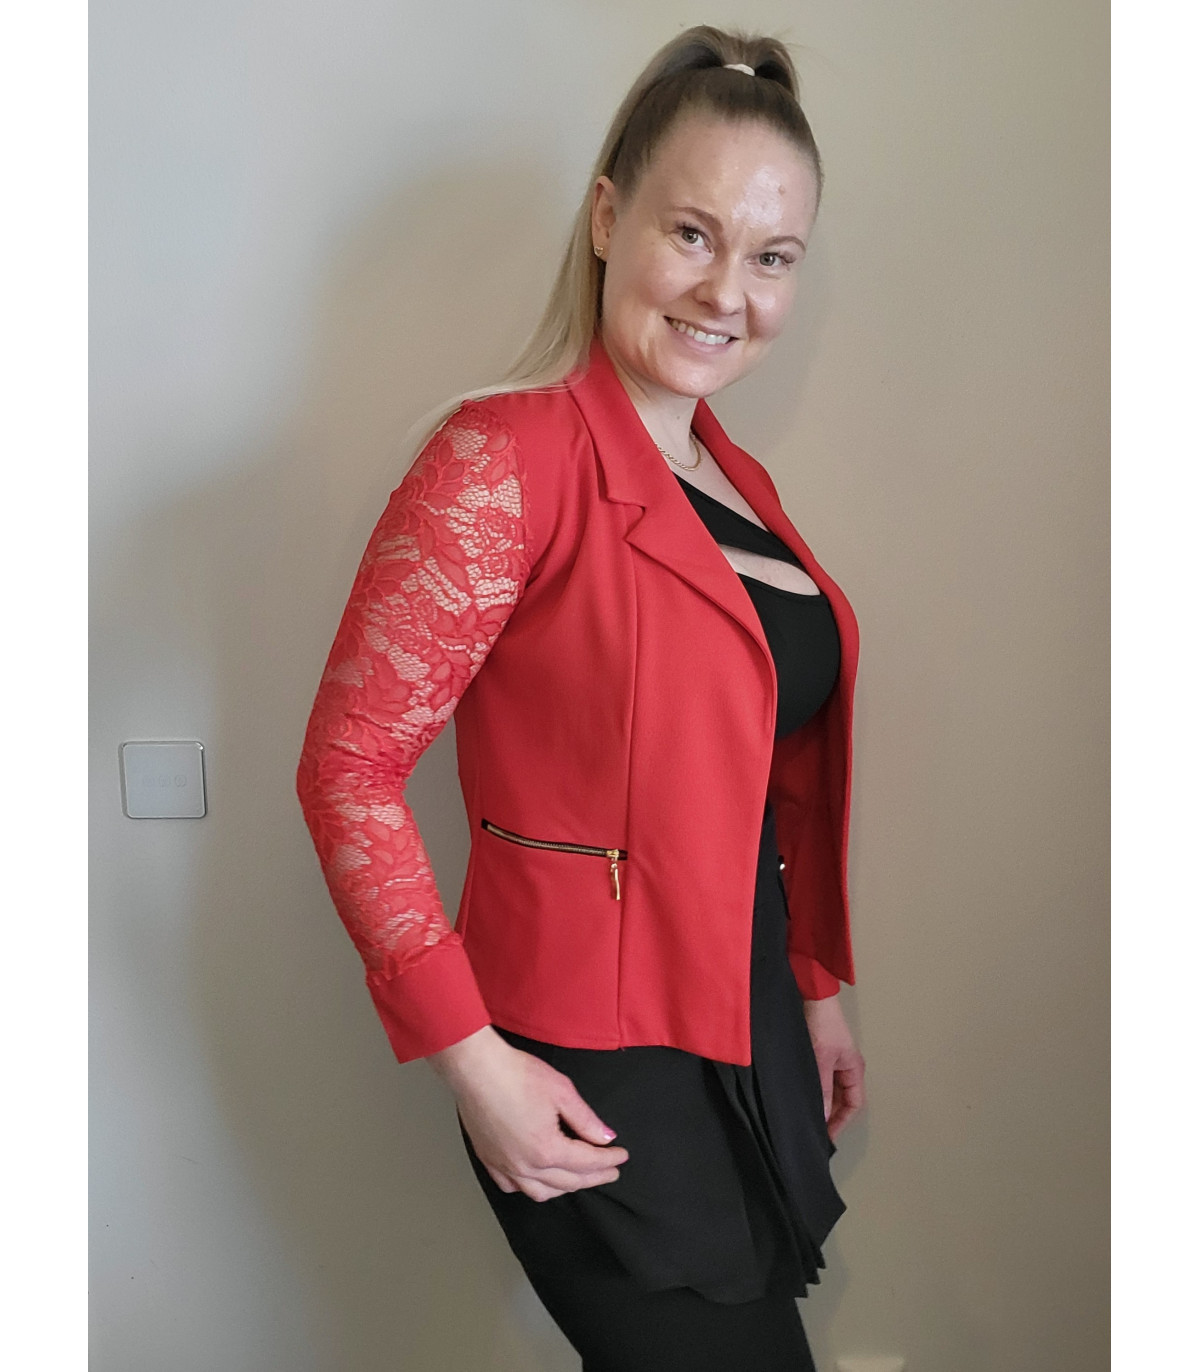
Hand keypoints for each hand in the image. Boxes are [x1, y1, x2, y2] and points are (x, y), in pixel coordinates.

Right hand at [430, 1027, 628, 1201]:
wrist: (476, 1069)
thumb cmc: (517, 1074)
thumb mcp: (562, 1091)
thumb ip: (586, 1119)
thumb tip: (606, 1137)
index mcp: (547, 1149)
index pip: (587, 1162)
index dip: (608, 1160)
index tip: (622, 1156)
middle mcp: (525, 1166)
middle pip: (567, 1181)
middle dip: (593, 1177)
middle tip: (610, 1171)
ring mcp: (504, 1166)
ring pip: (541, 1192)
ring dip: (565, 1187)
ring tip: (580, 1178)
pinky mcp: (488, 1160)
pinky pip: (512, 1187)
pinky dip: (530, 1187)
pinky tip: (538, 1179)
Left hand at [802, 994, 865, 1140]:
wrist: (812, 995)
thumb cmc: (822, 1024)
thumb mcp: (821, 1060)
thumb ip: (822, 1089)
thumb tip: (822, 1116)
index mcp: (853, 1069)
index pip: (854, 1104)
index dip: (842, 1122)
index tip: (827, 1136)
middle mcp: (846, 1068)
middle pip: (842, 1100)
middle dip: (831, 1116)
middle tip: (814, 1131)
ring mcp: (833, 1061)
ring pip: (830, 1091)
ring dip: (822, 1103)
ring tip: (807, 1117)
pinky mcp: (820, 1055)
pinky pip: (820, 1080)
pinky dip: (814, 1091)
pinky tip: (802, 1097)